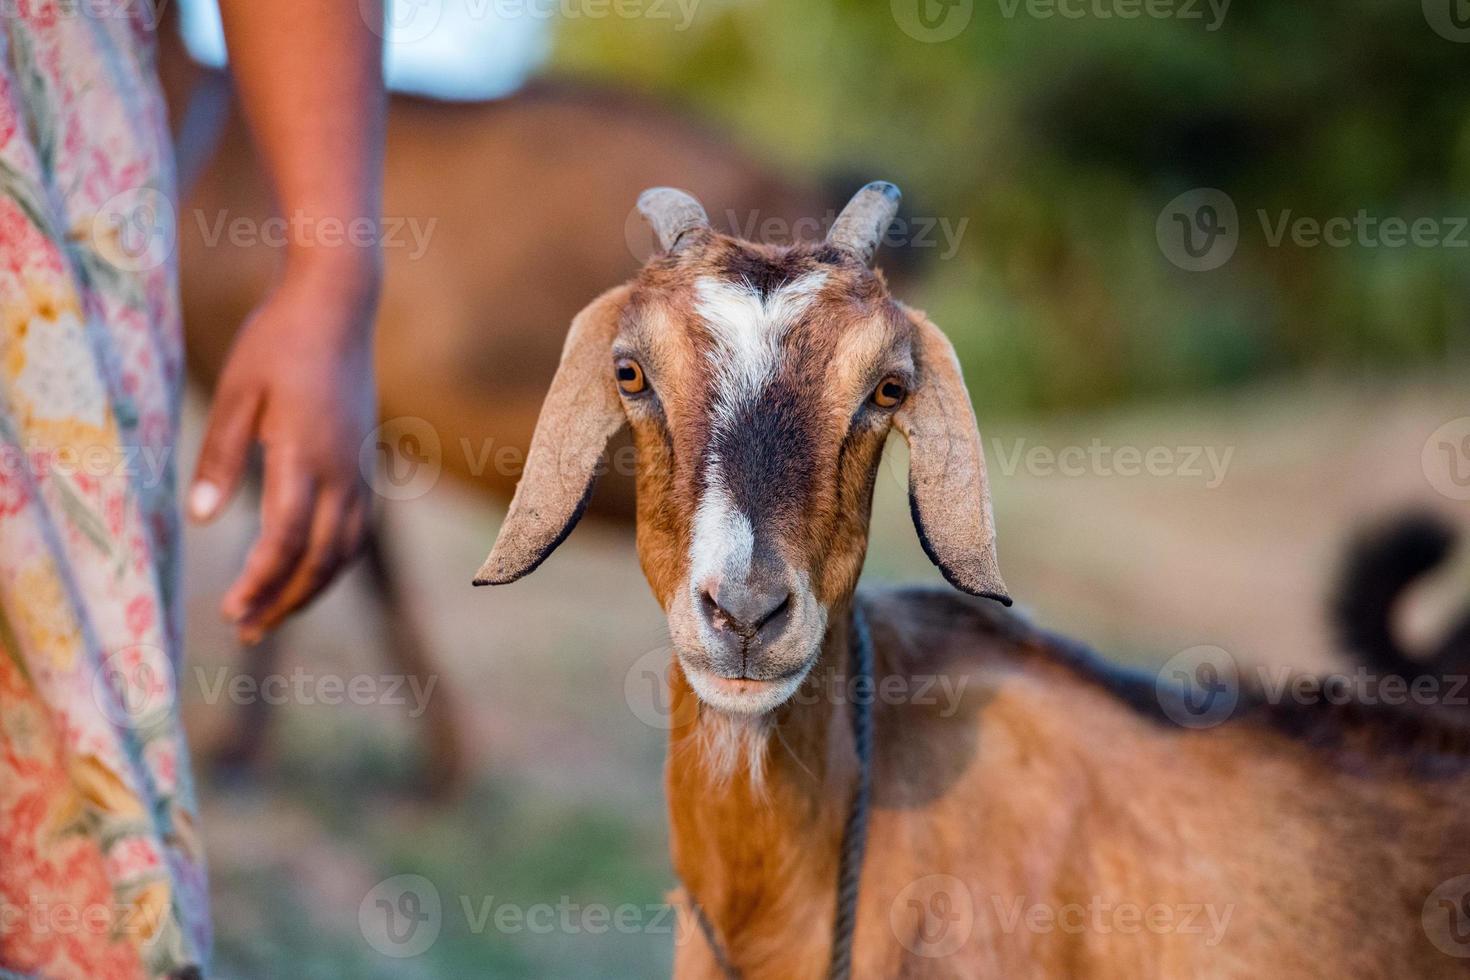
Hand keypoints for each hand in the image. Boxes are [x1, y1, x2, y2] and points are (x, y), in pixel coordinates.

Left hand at [189, 258, 378, 643]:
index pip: (286, 538)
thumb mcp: (235, 392)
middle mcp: (342, 470)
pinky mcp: (366, 463)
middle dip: (285, 600)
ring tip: (275, 613)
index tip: (231, 610)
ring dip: (313, 588)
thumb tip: (200, 520)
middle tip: (246, 631)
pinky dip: (336, 562)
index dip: (260, 582)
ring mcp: (360, 468)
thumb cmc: (277, 340)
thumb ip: (219, 456)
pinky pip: (359, 530)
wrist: (338, 303)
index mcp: (306, 453)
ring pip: (347, 550)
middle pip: (322, 557)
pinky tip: (310, 572)